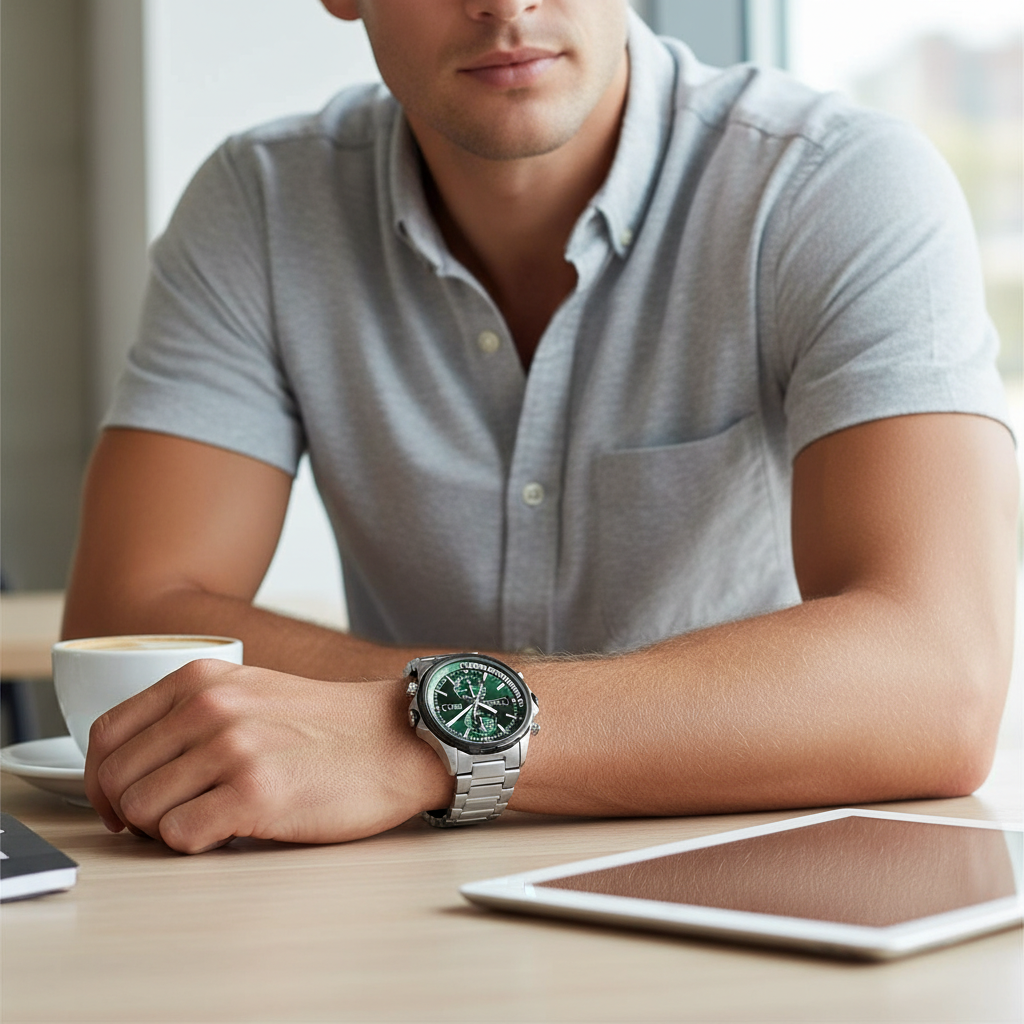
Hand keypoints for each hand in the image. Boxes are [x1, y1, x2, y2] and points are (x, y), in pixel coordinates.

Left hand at [84, 659, 451, 853]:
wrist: (395, 740)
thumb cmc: (325, 726)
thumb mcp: (250, 691)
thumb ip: (190, 713)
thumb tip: (124, 769)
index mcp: (202, 678)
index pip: (107, 735)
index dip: (102, 779)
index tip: (118, 803)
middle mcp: (211, 707)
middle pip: (118, 779)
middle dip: (132, 812)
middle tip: (169, 821)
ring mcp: (233, 749)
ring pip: (143, 812)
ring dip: (167, 829)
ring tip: (210, 821)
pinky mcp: (256, 794)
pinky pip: (181, 837)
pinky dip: (197, 843)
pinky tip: (231, 830)